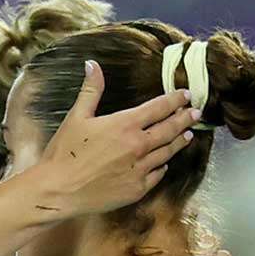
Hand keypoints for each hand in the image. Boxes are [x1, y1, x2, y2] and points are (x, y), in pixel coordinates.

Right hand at [33, 61, 199, 214]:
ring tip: (186, 136)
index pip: (159, 108)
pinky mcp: (137, 189)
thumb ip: (91, 90)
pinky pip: (157, 175)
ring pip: (167, 152)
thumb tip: (92, 64)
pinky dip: (162, 166)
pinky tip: (164, 163)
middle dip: (185, 119)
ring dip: (178, 142)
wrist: (59, 190)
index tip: (185, 95)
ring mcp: (140, 169)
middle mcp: (138, 146)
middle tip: (195, 113)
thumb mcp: (76, 117)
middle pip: (170, 129)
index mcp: (125, 125)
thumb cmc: (64, 153)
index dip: (174, 100)